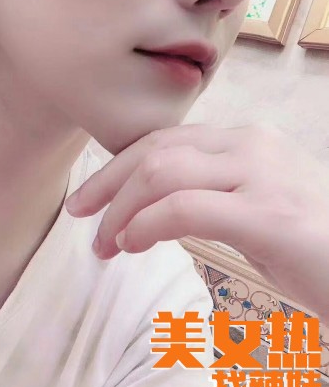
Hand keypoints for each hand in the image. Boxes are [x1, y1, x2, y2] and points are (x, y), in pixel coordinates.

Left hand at [65, 124, 328, 325]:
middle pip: (156, 150)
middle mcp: (251, 145)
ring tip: (105, 242)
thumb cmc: (313, 246)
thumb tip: (153, 207)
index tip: (91, 195)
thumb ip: (213, 193)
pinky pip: (184, 209)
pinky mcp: (267, 214)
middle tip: (80, 214)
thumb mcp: (257, 205)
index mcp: (247, 140)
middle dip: (108, 183)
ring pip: (162, 173)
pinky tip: (132, 245)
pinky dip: (145, 225)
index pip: (166, 140)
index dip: (118, 165)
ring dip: (121, 210)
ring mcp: (261, 175)